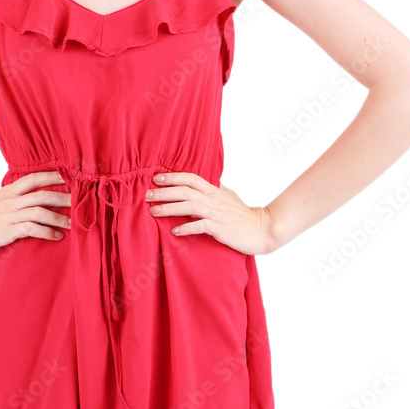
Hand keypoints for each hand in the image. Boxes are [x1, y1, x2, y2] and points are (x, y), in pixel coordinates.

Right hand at [0, 170, 70, 256]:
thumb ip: (15, 198)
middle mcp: (11, 200)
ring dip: (59, 217)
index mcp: (9, 191)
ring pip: (41, 211)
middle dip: (64, 197)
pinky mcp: (8, 230)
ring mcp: (9, 215)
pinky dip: (48, 232)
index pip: (34, 178)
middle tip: (80, 201)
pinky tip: (57, 237)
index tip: (70, 176)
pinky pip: (32, 228)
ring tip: (73, 223)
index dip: (53, 176)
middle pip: (43, 194)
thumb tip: (34, 197)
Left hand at [145, 170, 277, 254]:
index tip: (155, 178)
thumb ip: (217, 189)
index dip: (173, 177)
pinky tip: (174, 232)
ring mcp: (217, 214)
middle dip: (164, 192)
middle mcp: (213, 200)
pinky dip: (187, 228)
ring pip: (189, 206)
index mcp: (214, 191)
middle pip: (185, 191)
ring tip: (153, 211)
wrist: (263, 230)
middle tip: (146, 195)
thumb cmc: (245, 215)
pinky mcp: (221, 229)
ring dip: (169, 208)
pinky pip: (201, 226)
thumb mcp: (230, 197)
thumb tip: (210, 180)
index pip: (191, 178)